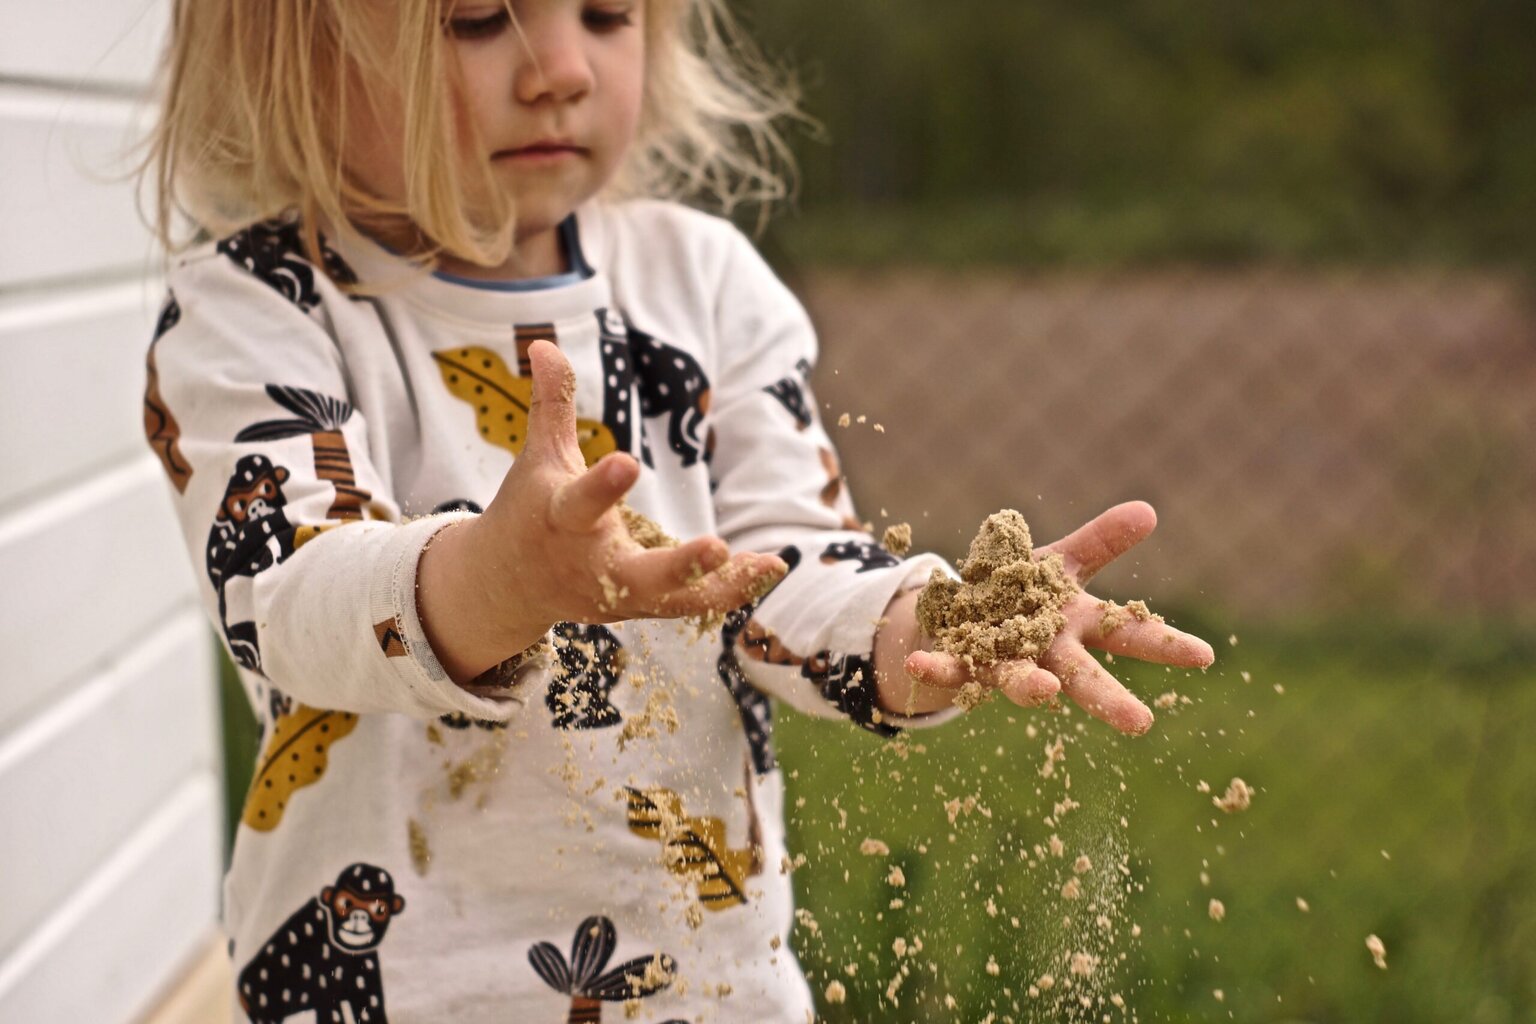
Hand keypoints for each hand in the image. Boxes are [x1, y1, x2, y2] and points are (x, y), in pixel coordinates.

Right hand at [418, 341, 785, 682]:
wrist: (508, 586)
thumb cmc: (530, 510)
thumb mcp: (538, 455)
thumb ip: (551, 403)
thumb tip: (542, 341)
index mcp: (562, 519)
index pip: (581, 503)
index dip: (603, 485)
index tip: (628, 461)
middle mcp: (592, 564)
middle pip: (638, 574)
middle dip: (678, 565)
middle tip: (718, 547)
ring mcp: (620, 594)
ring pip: (676, 599)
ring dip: (724, 584)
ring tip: (770, 563)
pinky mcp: (643, 609)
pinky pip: (692, 605)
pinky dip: (731, 590)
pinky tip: (769, 568)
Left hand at [902, 502, 1213, 734]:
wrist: (959, 620)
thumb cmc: (1021, 596)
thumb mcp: (1060, 564)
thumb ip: (1100, 542)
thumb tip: (1149, 511)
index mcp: (1076, 625)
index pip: (1127, 633)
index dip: (1164, 644)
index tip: (1206, 655)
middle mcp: (1046, 653)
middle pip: (1082, 675)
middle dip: (1109, 699)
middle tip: (1142, 723)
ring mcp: (1004, 663)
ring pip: (1020, 680)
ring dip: (1030, 686)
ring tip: (1043, 691)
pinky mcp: (960, 664)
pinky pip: (946, 666)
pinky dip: (934, 665)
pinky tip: (918, 661)